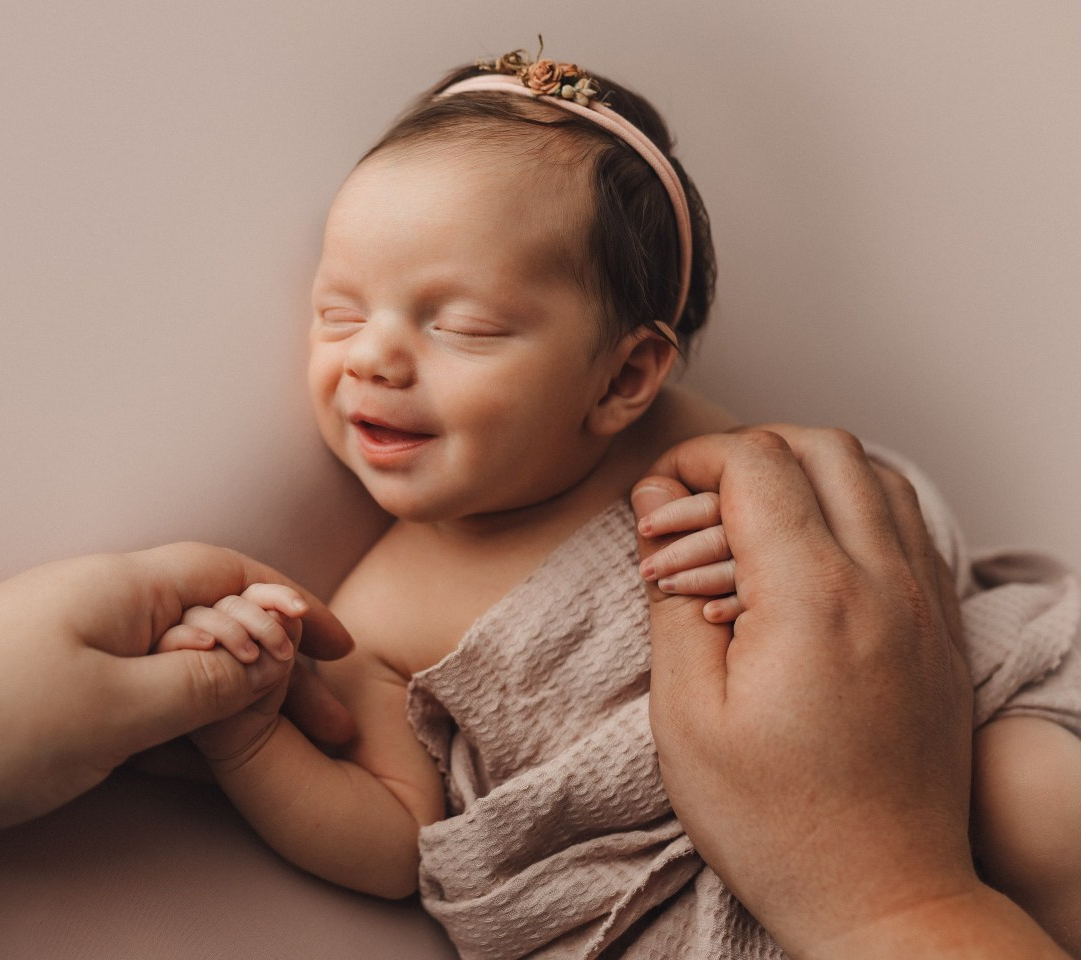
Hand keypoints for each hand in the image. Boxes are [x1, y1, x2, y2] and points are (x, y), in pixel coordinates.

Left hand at [0, 542, 353, 855]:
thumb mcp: (118, 705)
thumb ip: (205, 685)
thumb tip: (270, 662)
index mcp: (125, 589)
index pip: (233, 574)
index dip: (293, 605)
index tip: (338, 647)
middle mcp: (108, 612)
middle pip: (217, 625)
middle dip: (279, 667)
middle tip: (330, 720)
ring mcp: (83, 658)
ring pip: (184, 672)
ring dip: (239, 704)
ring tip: (293, 747)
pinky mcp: (61, 705)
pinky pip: (146, 708)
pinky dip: (188, 732)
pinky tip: (218, 767)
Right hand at [632, 427, 1065, 958]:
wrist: (883, 894)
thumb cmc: (777, 822)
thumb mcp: (686, 718)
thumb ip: (668, 600)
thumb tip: (655, 513)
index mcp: (813, 599)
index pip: (757, 465)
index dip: (692, 462)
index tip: (655, 498)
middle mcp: (884, 583)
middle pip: (822, 447)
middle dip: (746, 451)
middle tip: (695, 500)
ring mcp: (925, 603)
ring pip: (874, 474)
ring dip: (804, 472)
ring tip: (748, 523)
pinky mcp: (941, 627)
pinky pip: (907, 523)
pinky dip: (851, 506)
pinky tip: (808, 554)